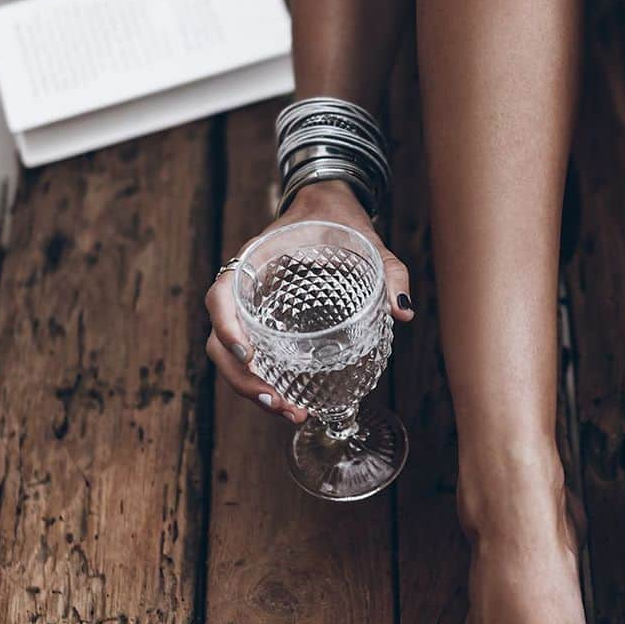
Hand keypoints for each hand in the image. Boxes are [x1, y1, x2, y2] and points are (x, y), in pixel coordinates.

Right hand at [204, 178, 412, 423]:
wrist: (330, 211)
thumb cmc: (340, 223)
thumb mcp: (367, 242)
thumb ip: (388, 272)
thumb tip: (404, 311)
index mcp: (255, 262)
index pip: (220, 296)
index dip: (226, 326)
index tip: (247, 353)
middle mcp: (245, 289)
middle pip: (220, 341)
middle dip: (242, 378)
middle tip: (279, 402)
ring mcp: (253, 310)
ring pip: (234, 358)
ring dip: (253, 389)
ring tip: (292, 413)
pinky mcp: (267, 325)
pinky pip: (256, 357)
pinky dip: (268, 382)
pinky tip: (296, 404)